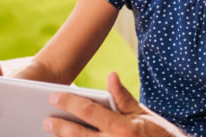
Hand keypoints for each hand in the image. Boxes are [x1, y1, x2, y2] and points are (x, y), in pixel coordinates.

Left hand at [44, 71, 188, 136]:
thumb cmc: (159, 134)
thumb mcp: (143, 113)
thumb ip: (123, 97)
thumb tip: (110, 75)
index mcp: (123, 127)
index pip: (91, 112)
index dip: (71, 103)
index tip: (54, 96)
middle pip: (79, 135)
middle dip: (60, 127)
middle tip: (46, 120)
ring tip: (53, 134)